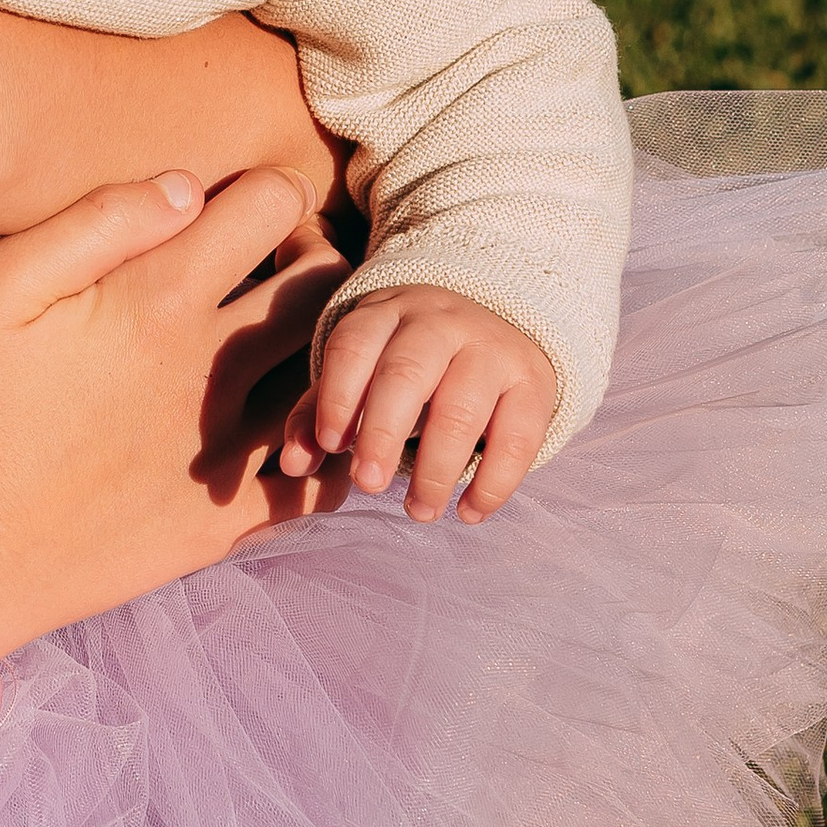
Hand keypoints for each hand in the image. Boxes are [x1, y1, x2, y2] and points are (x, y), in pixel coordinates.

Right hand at [0, 168, 354, 652]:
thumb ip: (96, 221)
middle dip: (312, 255)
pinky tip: (286, 427)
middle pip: (322, 287)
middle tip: (273, 263)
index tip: (242, 206)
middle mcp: (211, 374)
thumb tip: (183, 187)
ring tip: (280, 342)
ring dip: (323, 346)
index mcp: (157, 301)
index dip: (269, 188)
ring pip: (330, 377)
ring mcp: (225, 455)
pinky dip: (321, 442)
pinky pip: (317, 480)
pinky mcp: (221, 525)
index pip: (274, 206)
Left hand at [273, 287, 556, 520]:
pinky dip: (493, 482)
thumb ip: (320, 415)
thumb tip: (294, 465)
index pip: (354, 345)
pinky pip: (517, 437)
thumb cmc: (406, 362)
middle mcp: (439, 322)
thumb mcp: (360, 373)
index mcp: (385, 314)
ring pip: (462, 409)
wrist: (494, 323)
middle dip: (383, 432)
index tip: (331, 445)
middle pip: (407, 373)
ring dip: (437, 469)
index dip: (339, 396)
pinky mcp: (533, 381)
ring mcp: (490, 348)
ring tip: (419, 511)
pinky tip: (468, 512)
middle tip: (367, 485)